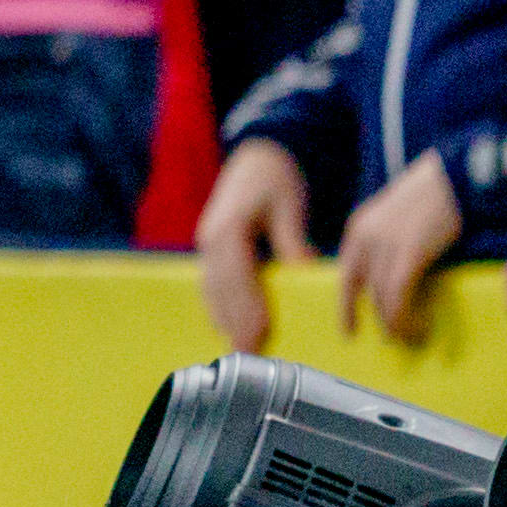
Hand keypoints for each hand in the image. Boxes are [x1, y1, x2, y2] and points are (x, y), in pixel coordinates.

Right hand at [195, 139, 317, 353]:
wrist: (256, 151)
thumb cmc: (275, 175)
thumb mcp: (288, 205)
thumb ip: (291, 240)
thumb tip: (300, 270)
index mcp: (227, 229)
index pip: (237, 279)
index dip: (246, 309)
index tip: (257, 335)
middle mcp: (210, 238)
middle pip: (220, 289)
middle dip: (232, 323)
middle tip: (246, 355)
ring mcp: (206, 241)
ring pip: (211, 288)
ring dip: (222, 318)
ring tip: (235, 347)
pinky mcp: (210, 243)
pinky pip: (210, 281)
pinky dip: (216, 304)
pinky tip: (224, 322)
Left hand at [335, 149, 465, 338]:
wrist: (449, 179)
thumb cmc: (428, 199)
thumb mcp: (394, 220)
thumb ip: (385, 244)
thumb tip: (391, 280)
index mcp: (357, 230)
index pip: (346, 275)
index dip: (346, 306)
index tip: (348, 331)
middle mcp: (364, 238)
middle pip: (363, 290)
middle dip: (375, 318)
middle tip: (392, 339)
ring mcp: (385, 245)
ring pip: (381, 296)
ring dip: (395, 322)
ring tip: (409, 337)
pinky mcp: (409, 253)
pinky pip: (399, 294)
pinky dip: (405, 315)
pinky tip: (416, 326)